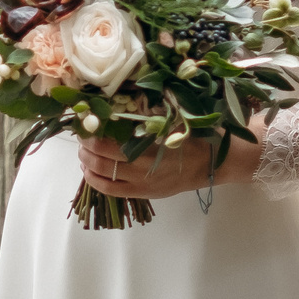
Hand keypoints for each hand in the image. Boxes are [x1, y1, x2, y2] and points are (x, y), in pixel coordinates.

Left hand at [77, 125, 259, 199]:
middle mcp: (147, 168)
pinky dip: (96, 181)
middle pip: (104, 158)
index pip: (114, 140)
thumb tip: (116, 104)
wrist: (217, 162)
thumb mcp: (175, 118)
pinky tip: (89, 170)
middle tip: (81, 134)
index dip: (95, 131)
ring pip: (104, 176)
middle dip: (87, 146)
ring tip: (82, 151)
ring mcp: (145, 184)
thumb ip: (148, 115)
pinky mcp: (146, 194)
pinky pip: (113, 192)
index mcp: (154, 144)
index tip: (87, 120)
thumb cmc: (197, 134)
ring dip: (88, 163)